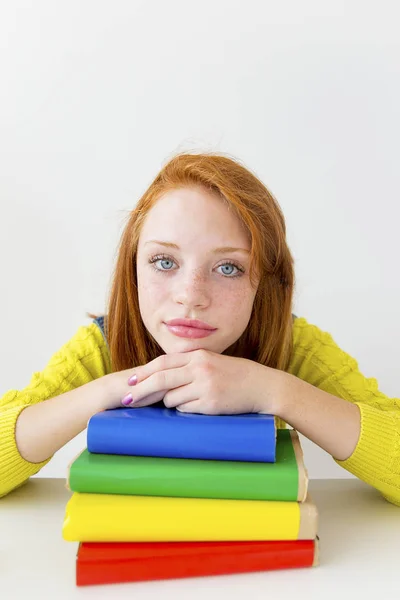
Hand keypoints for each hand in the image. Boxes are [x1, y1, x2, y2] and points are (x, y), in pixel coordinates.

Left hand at [116, 349, 282, 414]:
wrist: (261, 386)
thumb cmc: (235, 375)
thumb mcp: (211, 362)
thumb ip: (189, 365)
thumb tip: (161, 376)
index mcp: (198, 356)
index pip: (162, 363)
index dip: (143, 373)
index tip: (129, 381)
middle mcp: (200, 369)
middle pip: (160, 380)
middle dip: (140, 390)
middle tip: (127, 399)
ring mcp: (205, 387)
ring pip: (171, 398)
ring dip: (169, 402)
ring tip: (186, 400)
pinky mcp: (210, 405)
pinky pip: (186, 410)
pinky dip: (185, 409)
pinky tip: (198, 406)